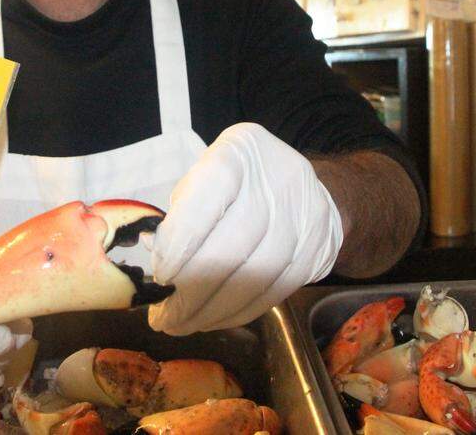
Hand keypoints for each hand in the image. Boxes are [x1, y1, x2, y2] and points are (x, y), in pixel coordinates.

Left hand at [148, 123, 342, 334]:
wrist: (304, 187)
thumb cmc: (240, 183)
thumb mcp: (204, 178)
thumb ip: (180, 212)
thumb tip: (156, 251)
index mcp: (241, 151)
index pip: (207, 198)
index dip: (181, 243)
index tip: (162, 276)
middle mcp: (279, 178)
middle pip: (231, 246)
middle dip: (191, 291)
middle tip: (165, 317)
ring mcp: (306, 214)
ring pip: (255, 276)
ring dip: (213, 310)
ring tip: (183, 324)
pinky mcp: (318, 248)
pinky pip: (275, 290)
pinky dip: (240, 312)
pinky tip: (215, 319)